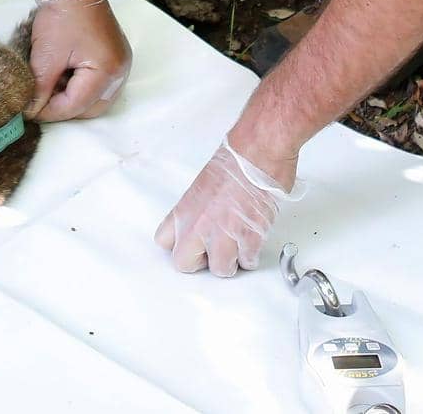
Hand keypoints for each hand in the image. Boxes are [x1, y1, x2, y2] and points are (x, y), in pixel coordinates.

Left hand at [27, 0, 130, 120]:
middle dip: (64, 109)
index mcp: (105, 72)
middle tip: (40, 103)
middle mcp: (119, 72)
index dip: (50, 112)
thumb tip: (31, 111)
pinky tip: (64, 78)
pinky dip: (82, 87)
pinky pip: (101, 84)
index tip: (29, 111)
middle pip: (91, 108)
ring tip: (51, 90)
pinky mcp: (116, 57)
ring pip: (97, 98)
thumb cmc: (61, 17)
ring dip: (74, 99)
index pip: (75, 106)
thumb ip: (40, 89)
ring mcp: (121, 64)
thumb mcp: (46, 57)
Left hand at [154, 138, 304, 275]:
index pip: (164, 242)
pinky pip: (247, 262)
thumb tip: (204, 224)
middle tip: (213, 251)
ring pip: (220, 270)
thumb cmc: (235, 160)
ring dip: (230, 261)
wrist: (258, 151)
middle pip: (184, 264)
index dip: (181, 246)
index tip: (192, 244)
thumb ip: (197, 211)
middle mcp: (199, 226)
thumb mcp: (202, 186)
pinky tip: (252, 241)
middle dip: (201, 261)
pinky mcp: (248, 237)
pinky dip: (251, 256)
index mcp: (184, 210)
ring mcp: (223, 234)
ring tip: (237, 247)